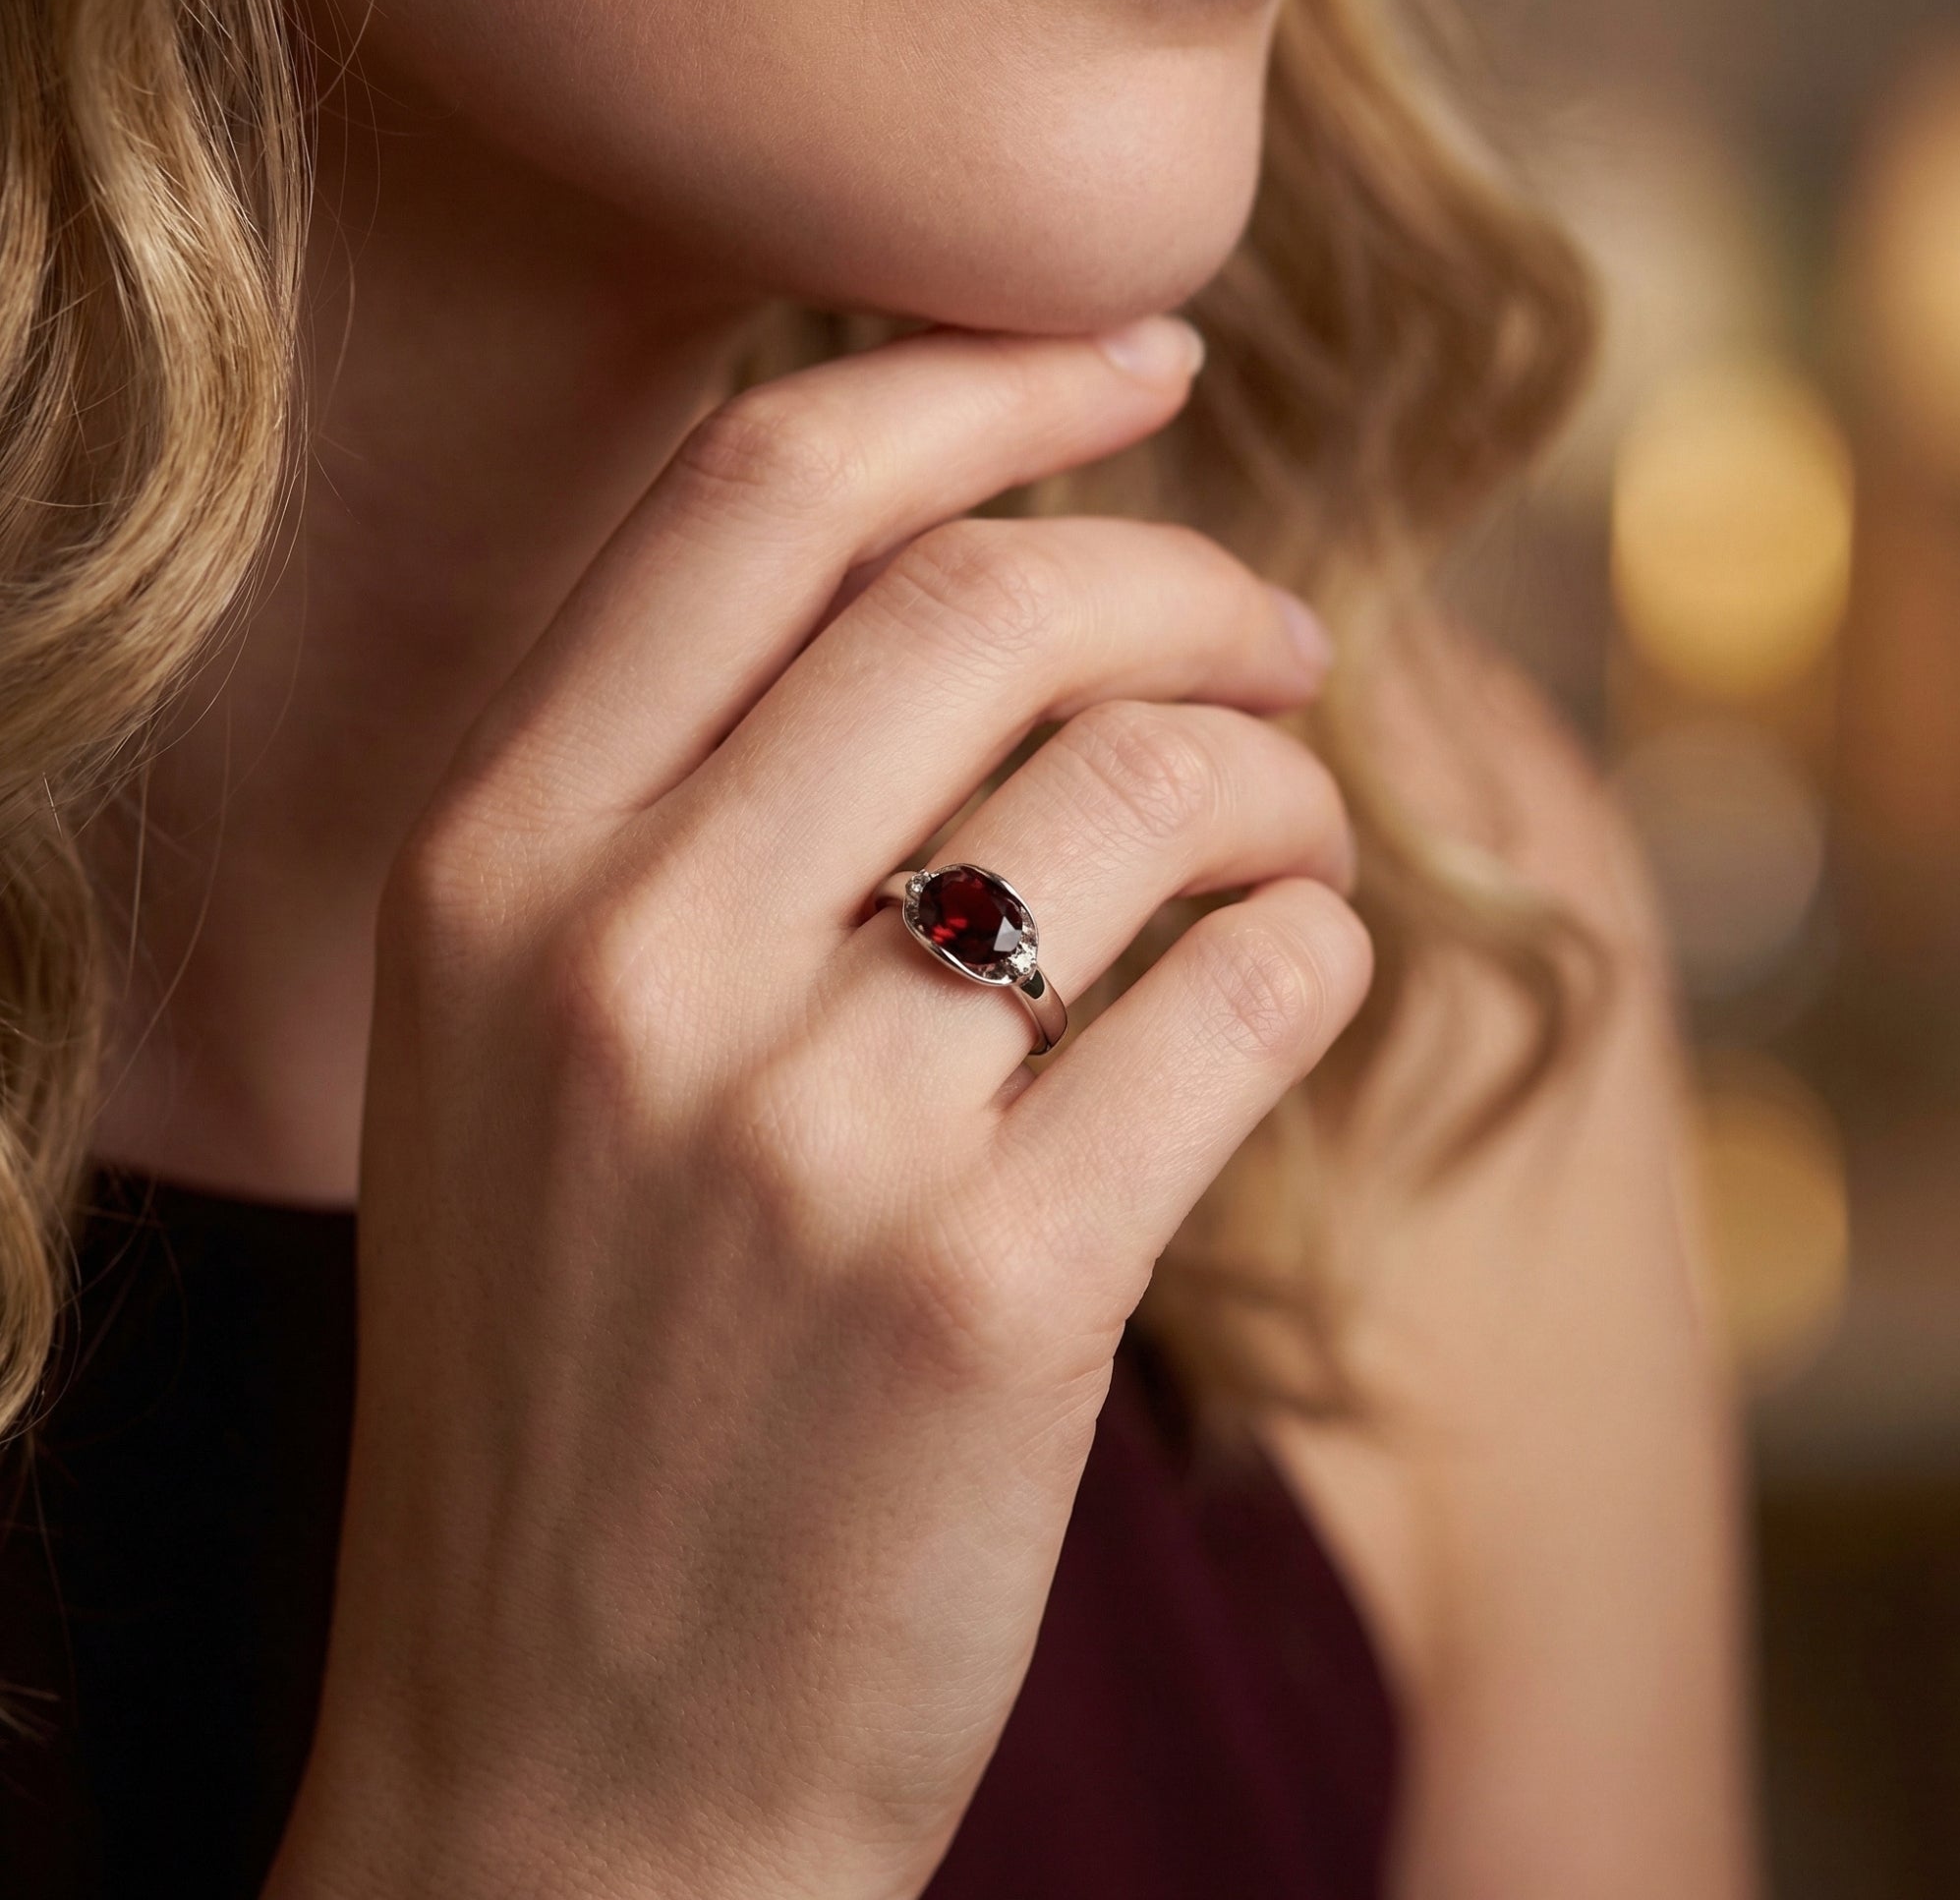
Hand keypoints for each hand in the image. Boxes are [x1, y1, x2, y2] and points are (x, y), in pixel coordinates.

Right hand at [267, 316, 1370, 1899]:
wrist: (571, 1766)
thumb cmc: (579, 1384)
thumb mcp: (526, 1056)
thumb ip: (687, 804)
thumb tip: (971, 573)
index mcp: (489, 868)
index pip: (765, 494)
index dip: (986, 380)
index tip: (1139, 356)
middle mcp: (621, 959)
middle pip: (991, 600)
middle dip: (1188, 579)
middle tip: (1269, 640)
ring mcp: (804, 1129)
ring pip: (1153, 781)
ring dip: (1277, 775)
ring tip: (1285, 838)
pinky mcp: (991, 1289)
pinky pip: (1250, 985)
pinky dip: (1315, 948)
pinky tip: (1283, 988)